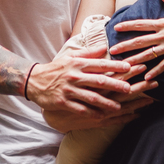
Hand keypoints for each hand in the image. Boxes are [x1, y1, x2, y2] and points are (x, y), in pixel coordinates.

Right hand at [27, 40, 154, 129]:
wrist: (34, 81)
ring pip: (91, 97)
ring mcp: (69, 90)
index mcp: (77, 64)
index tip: (129, 67)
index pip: (99, 64)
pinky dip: (91, 113)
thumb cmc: (56, 68)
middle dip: (115, 85)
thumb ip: (88, 53)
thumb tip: (105, 46)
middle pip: (98, 81)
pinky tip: (102, 116)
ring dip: (106, 103)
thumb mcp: (70, 57)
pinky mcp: (63, 102)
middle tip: (129, 89)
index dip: (115, 66)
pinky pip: (80, 109)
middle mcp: (74, 76)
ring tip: (118, 107)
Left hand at [107, 0, 163, 76]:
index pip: (142, 24)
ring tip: (124, 66)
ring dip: (135, 60)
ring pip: (149, 55)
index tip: (116, 27)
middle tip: (112, 50)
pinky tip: (146, 77)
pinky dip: (155, 71)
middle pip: (141, 41)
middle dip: (125, 46)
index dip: (128, 25)